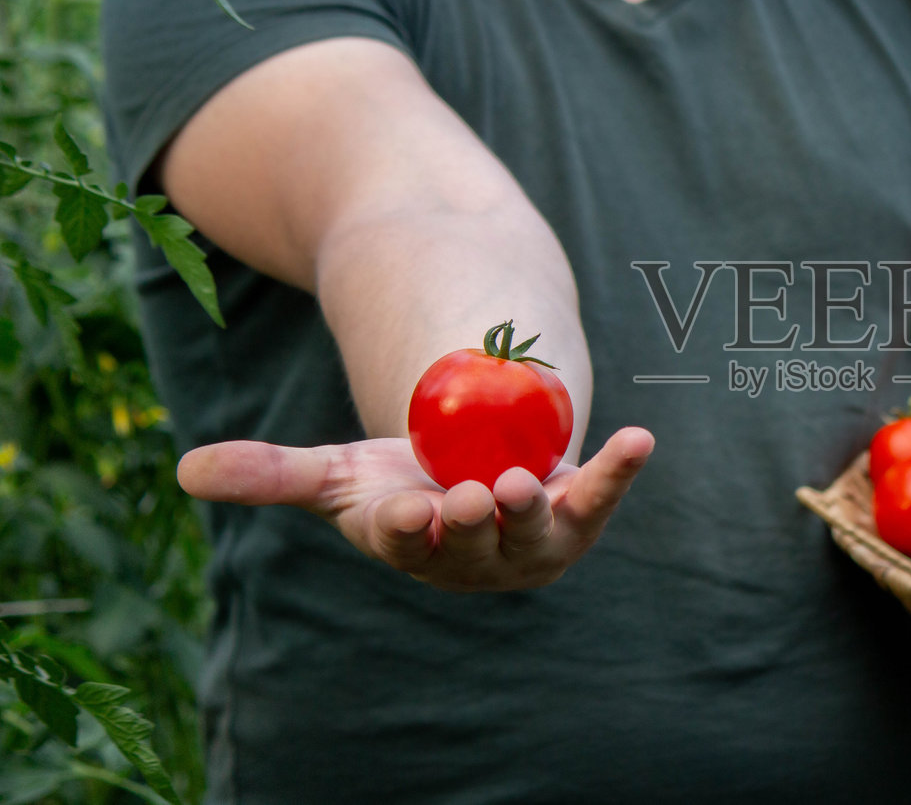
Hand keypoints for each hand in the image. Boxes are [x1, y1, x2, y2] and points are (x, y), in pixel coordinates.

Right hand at [176, 427, 653, 591]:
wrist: (471, 463)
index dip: (408, 529)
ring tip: (530, 480)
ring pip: (540, 529)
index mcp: (416, 545)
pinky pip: (601, 491)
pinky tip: (640, 441)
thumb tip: (184, 471)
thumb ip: (270, 474)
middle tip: (475, 497)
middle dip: (476, 523)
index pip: (409, 543)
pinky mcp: (579, 509)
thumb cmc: (398, 476)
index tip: (404, 512)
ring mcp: (533, 537)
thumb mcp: (336, 470)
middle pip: (478, 543)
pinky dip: (620, 469)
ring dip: (540, 506)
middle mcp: (479, 554)